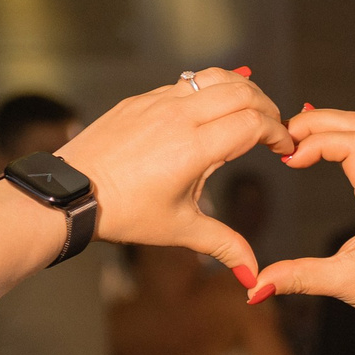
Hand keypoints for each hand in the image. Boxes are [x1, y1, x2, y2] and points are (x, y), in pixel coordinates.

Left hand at [57, 69, 292, 279]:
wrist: (70, 193)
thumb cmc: (123, 213)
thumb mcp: (179, 230)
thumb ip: (224, 246)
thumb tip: (253, 277)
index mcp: (194, 148)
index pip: (253, 123)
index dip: (277, 133)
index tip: (284, 148)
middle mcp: (179, 116)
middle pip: (242, 92)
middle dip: (267, 107)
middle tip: (273, 129)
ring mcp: (157, 102)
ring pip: (213, 77)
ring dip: (240, 90)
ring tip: (248, 111)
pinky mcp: (140, 99)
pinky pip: (185, 83)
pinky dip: (208, 91)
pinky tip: (208, 113)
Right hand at [251, 108, 354, 339]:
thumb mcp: (344, 283)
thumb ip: (299, 278)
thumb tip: (256, 285)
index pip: (352, 144)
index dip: (315, 142)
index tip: (288, 160)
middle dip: (317, 122)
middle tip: (282, 134)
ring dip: (330, 126)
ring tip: (294, 137)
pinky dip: (342, 137)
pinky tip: (317, 147)